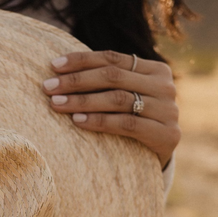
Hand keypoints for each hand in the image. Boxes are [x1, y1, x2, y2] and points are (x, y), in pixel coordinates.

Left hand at [42, 50, 180, 168]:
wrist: (159, 158)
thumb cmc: (134, 122)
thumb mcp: (126, 96)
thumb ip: (107, 82)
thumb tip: (57, 68)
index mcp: (156, 69)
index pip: (113, 58)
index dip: (81, 60)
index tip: (53, 66)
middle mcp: (166, 86)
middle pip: (114, 77)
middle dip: (76, 81)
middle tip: (48, 88)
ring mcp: (169, 111)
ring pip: (118, 99)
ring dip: (83, 101)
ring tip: (56, 104)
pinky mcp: (167, 135)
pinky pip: (126, 124)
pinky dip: (99, 121)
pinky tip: (77, 121)